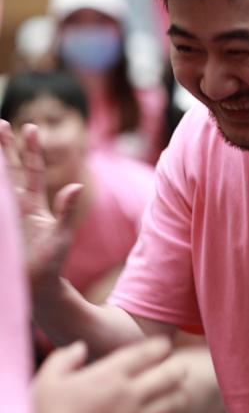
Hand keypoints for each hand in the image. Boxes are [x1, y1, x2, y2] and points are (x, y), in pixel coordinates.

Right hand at [0, 121, 80, 289]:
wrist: (36, 290)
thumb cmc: (53, 264)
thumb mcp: (62, 236)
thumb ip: (67, 211)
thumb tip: (77, 186)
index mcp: (34, 204)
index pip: (32, 171)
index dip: (30, 149)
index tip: (30, 127)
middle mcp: (16, 206)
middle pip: (8, 171)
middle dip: (3, 147)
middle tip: (0, 122)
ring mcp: (4, 217)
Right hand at [32, 336, 186, 412]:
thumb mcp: (47, 380)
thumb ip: (65, 359)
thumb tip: (80, 348)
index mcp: (110, 375)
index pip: (149, 352)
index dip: (161, 346)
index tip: (162, 347)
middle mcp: (130, 396)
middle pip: (172, 375)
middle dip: (177, 368)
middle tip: (177, 367)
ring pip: (175, 402)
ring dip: (177, 393)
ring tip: (176, 391)